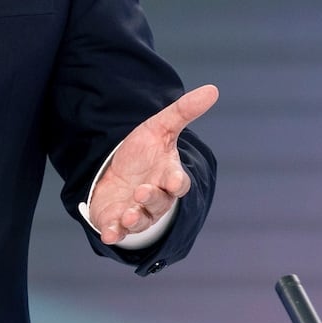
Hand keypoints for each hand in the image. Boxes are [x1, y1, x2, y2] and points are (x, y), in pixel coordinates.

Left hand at [88, 85, 217, 245]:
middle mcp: (156, 198)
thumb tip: (213, 89)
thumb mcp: (159, 128)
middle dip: (151, 199)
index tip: (173, 180)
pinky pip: (118, 232)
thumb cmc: (143, 153)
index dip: (177, 182)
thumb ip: (183, 112)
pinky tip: (108, 233)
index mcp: (168, 176)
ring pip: (141, 220)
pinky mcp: (117, 222)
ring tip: (127, 215)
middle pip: (159, 202)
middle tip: (142, 192)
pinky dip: (114, 234)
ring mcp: (137, 212)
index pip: (179, 183)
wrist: (116, 173)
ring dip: (134, 219)